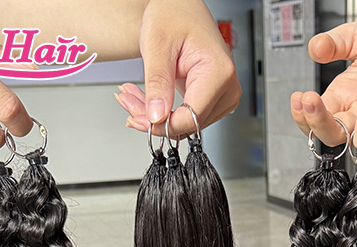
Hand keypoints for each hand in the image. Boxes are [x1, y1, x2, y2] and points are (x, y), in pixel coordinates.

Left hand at [114, 0, 240, 137]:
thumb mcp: (157, 45)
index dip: (163, 125)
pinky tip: (148, 99)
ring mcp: (223, 96)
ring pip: (186, 124)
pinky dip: (164, 112)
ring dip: (156, 116)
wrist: (181, 6)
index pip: (191, 119)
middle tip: (128, 102)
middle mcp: (227, 88)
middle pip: (188, 124)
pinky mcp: (214, 100)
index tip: (138, 120)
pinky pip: (187, 117)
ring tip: (134, 97)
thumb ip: (157, 83)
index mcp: (219, 73)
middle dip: (154, 119)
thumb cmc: (174, 14)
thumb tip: (157, 116)